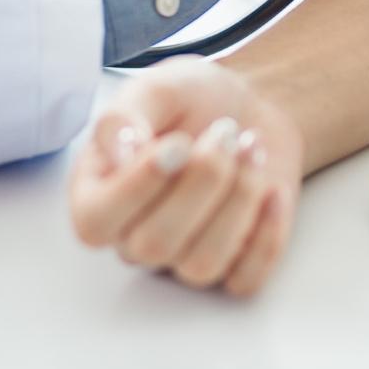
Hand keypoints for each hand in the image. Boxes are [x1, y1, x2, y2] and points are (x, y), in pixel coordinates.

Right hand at [69, 60, 301, 297]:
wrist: (249, 103)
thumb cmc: (192, 99)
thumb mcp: (155, 88)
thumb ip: (124, 116)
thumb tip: (120, 153)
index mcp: (99, 192)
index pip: (95, 222)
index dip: (138, 187)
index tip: (178, 142)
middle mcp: (134, 235)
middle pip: (155, 244)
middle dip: (203, 179)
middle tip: (226, 130)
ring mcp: (183, 255)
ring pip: (202, 264)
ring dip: (238, 198)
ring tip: (252, 146)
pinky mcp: (232, 263)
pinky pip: (245, 280)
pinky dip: (267, 233)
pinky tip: (273, 188)